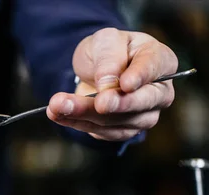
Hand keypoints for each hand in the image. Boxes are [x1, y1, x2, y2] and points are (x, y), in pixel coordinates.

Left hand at [47, 28, 178, 141]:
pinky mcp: (121, 130)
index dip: (140, 77)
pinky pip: (100, 132)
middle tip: (99, 103)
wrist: (95, 68)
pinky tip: (57, 114)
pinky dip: (76, 123)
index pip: (153, 69)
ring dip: (84, 114)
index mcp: (160, 61)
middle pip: (141, 103)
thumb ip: (109, 59)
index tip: (125, 84)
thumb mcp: (105, 40)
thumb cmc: (108, 50)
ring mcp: (142, 116)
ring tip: (58, 104)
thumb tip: (108, 85)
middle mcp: (158, 93)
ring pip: (116, 121)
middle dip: (116, 105)